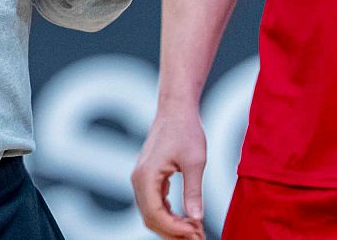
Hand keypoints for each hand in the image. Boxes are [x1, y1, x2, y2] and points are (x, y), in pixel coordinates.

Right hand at [131, 107, 207, 238]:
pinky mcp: (148, 175)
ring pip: (150, 212)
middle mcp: (138, 178)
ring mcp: (141, 177)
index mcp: (146, 175)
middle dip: (172, 232)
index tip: (197, 233)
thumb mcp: (195, 162)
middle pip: (150, 218)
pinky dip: (168, 214)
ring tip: (194, 231)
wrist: (176, 109)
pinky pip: (153, 202)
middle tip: (197, 237)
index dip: (176, 228)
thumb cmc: (186, 130)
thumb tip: (197, 218)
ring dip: (170, 225)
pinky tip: (185, 218)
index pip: (156, 214)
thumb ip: (194, 192)